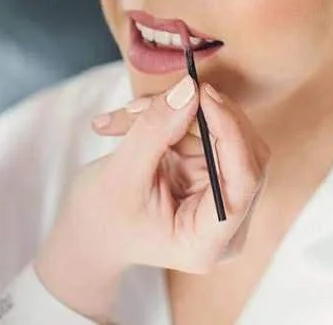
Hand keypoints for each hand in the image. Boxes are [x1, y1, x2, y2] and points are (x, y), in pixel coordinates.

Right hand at [34, 76, 268, 320]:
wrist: (88, 232)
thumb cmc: (99, 219)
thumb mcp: (122, 175)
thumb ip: (156, 130)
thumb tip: (190, 90)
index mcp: (207, 242)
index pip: (244, 180)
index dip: (230, 132)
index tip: (203, 94)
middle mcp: (225, 220)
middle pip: (241, 151)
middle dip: (202, 116)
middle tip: (166, 94)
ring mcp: (219, 194)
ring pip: (221, 132)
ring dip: (178, 113)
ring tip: (130, 114)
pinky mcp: (208, 171)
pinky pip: (203, 130)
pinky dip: (171, 118)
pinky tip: (132, 119)